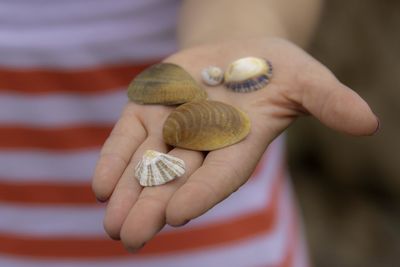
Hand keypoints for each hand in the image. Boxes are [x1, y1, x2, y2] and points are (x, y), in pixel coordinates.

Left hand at [92, 38, 377, 250]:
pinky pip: (129, 139)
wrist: (237, 52)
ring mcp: (173, 129)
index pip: (221, 175)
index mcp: (240, 144)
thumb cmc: (274, 68)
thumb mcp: (303, 77)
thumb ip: (327, 100)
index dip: (201, 193)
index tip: (177, 216)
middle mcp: (204, 145)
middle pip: (178, 181)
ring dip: (129, 194)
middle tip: (131, 238)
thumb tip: (368, 122)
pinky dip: (115, 160)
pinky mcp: (150, 112)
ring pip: (148, 167)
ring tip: (111, 224)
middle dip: (155, 208)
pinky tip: (101, 186)